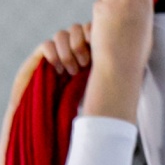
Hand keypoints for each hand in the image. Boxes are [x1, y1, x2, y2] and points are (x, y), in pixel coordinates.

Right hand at [0, 24, 92, 164]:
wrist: (37, 133)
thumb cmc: (67, 128)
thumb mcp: (91, 110)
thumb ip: (103, 101)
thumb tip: (128, 101)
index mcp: (85, 67)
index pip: (91, 38)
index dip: (96, 40)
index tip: (99, 57)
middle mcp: (69, 60)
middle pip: (78, 31)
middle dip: (83, 43)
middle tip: (85, 64)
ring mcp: (53, 61)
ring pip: (62, 35)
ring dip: (69, 49)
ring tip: (71, 70)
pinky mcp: (36, 64)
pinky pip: (47, 45)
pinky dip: (53, 52)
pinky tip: (58, 70)